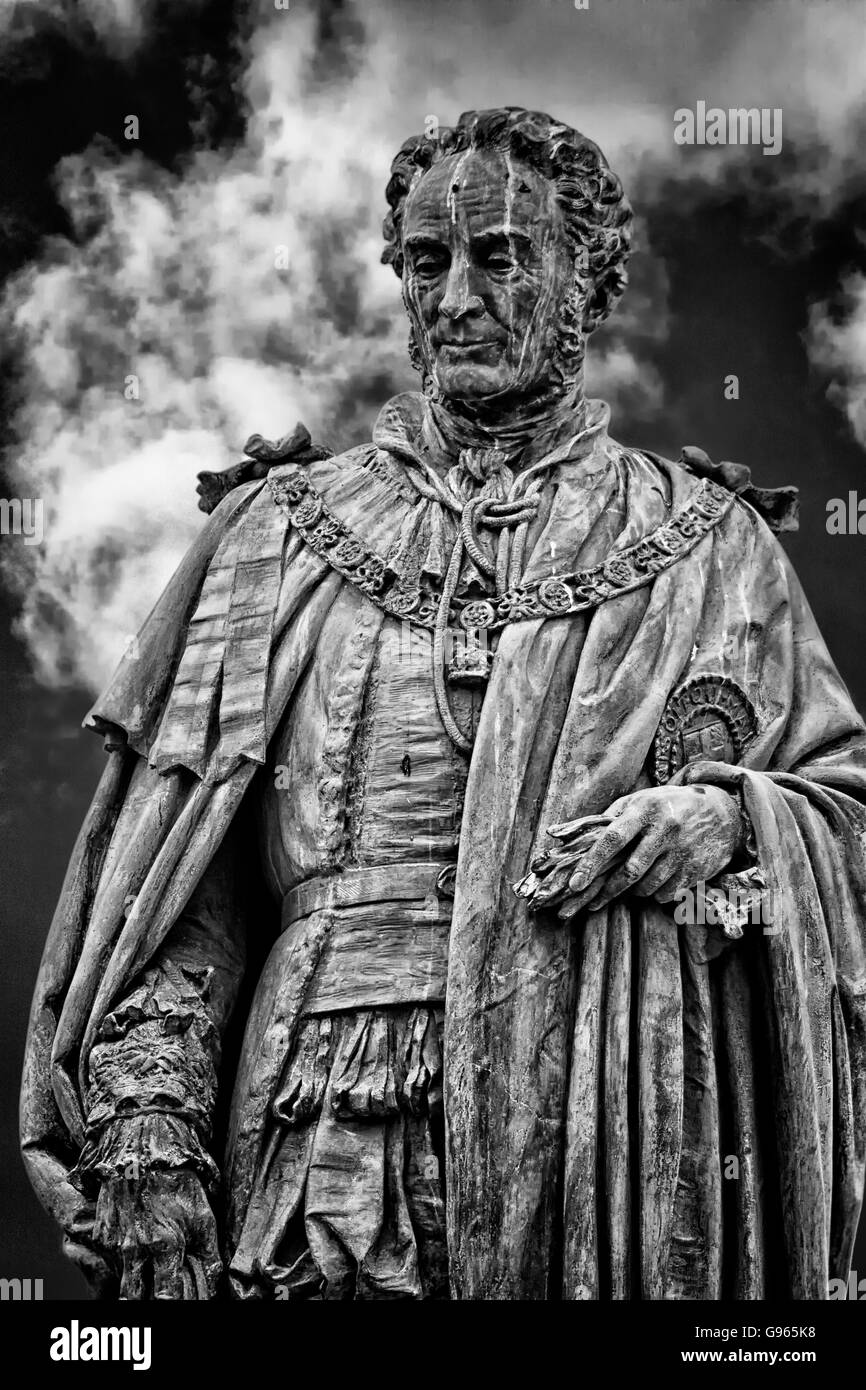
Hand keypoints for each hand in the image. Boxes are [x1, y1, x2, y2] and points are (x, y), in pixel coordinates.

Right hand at [93, 1168, 221, 1299]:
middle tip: (155, 1294)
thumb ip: (209, 1258)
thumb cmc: (180, 1182)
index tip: (176, 1303)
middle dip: (142, 1301)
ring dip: (132, 1282)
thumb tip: (213, 1290)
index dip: (171, 1306)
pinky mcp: (101, 1233)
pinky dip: (120, 1259)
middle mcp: (135, 1249)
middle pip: (132, 1298)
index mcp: (165, 1246)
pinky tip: (133, 1245)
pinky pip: (109, 1257)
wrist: (144, 1147)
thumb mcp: (205, 1217)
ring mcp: (114, 1242)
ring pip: (121, 1279)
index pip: (164, 1299)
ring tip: (146, 1274)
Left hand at [517, 785, 742, 920]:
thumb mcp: (640, 800)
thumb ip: (610, 817)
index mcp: (645, 809)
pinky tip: (655, 883)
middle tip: (590, 902)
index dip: (591, 864)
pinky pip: (666, 894)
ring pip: (647, 886)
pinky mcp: (697, 870)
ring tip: (628, 886)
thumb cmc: (669, 805)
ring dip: (632, 892)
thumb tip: (568, 834)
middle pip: (630, 871)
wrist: (722, 812)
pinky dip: (654, 895)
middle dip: (607, 891)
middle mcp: (665, 829)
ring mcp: (683, 851)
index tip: (575, 885)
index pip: (612, 839)